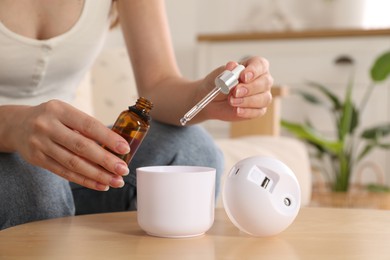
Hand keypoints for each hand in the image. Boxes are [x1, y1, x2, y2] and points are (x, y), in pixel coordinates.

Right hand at [8, 100, 129, 190]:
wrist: (17, 125)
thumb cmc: (52, 119)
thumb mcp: (66, 113)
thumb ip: (86, 126)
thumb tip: (116, 145)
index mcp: (60, 110)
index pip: (89, 125)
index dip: (108, 138)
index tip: (125, 148)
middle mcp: (48, 126)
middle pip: (81, 147)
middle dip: (105, 160)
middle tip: (123, 169)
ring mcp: (40, 144)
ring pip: (73, 163)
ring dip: (98, 175)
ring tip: (116, 181)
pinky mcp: (37, 159)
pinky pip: (64, 173)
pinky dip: (85, 180)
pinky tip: (101, 185)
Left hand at [202, 56, 272, 120]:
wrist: (212, 100)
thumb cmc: (219, 84)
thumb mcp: (219, 76)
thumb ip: (227, 71)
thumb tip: (232, 65)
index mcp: (254, 66)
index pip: (260, 64)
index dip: (254, 70)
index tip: (243, 76)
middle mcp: (262, 80)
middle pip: (265, 82)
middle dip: (250, 88)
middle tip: (235, 91)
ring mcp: (262, 95)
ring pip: (264, 98)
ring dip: (247, 101)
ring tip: (232, 101)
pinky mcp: (258, 110)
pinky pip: (258, 112)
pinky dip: (247, 111)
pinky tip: (237, 110)